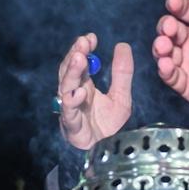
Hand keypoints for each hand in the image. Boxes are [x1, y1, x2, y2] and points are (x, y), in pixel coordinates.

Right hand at [56, 33, 133, 150]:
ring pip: (65, 87)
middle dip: (75, 56)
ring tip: (80, 58)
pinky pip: (68, 112)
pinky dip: (72, 101)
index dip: (83, 49)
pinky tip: (80, 92)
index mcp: (84, 85)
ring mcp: (70, 109)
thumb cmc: (109, 125)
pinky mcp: (71, 125)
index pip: (80, 62)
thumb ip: (122, 73)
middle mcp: (74, 94)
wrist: (107, 151)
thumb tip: (123, 45)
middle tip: (82, 42)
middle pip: (68, 71)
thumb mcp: (121, 96)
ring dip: (72, 72)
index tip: (91, 37)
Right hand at [152, 0, 188, 118]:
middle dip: (166, 26)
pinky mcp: (187, 83)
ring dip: (160, 47)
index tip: (174, 2)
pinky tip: (166, 66)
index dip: (178, 3)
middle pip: (170, 27)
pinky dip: (165, 70)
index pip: (186, 7)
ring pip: (165, 50)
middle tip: (170, 29)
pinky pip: (171, 75)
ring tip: (164, 47)